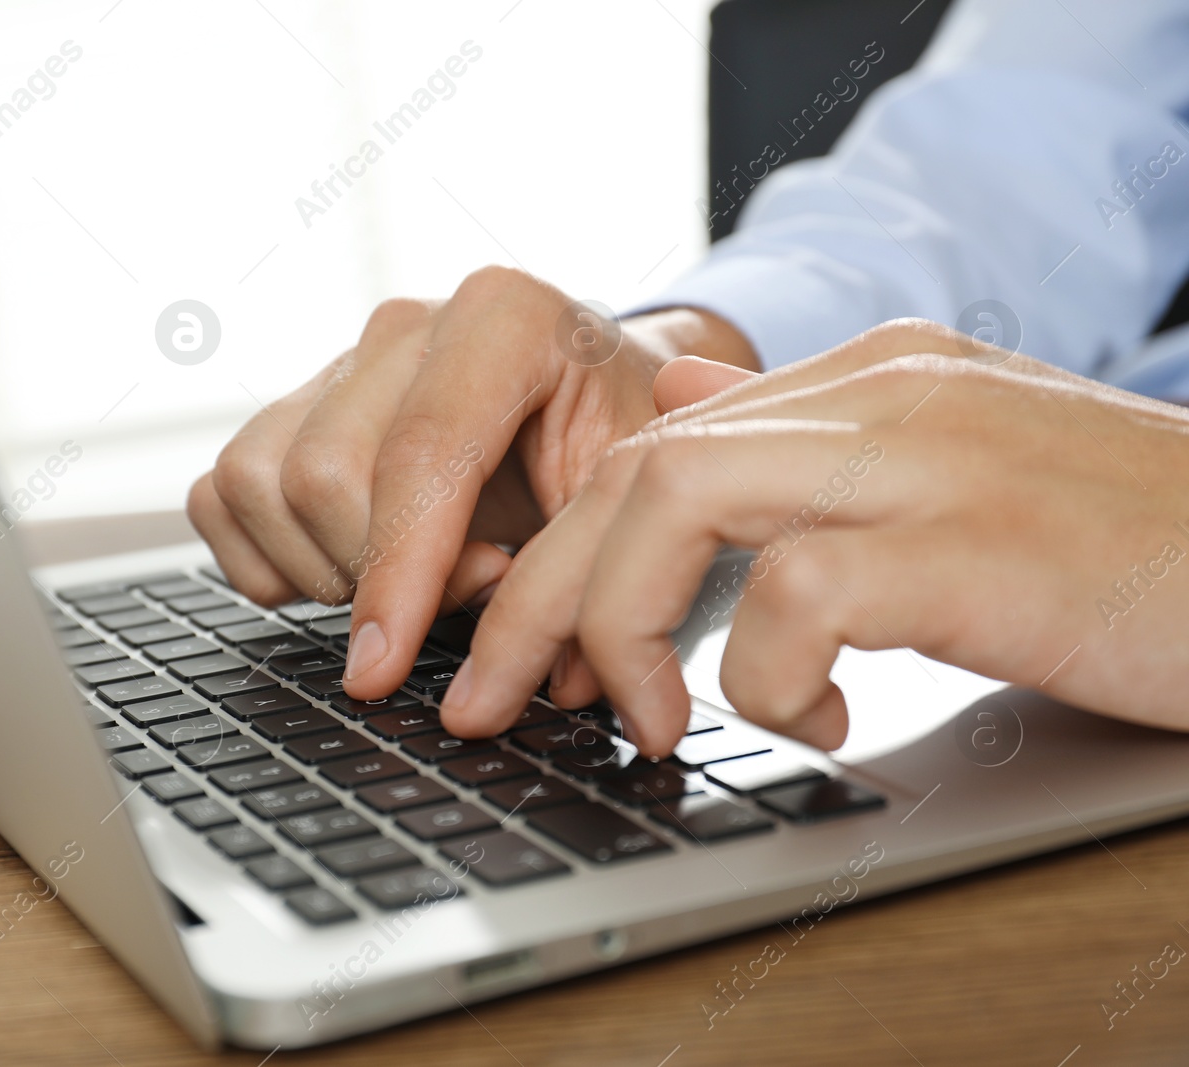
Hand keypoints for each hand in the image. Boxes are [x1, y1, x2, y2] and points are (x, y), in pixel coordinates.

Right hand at [186, 265, 757, 696]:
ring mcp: (339, 358)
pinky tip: (352, 570)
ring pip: (258, 484)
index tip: (386, 668)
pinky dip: (269, 559)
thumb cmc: (617, 445)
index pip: (419, 457)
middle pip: (322, 476)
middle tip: (472, 596)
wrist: (598, 396)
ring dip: (322, 569)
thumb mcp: (625, 501)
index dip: (398, 577)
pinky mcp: (291, 403)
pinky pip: (222, 495)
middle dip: (376, 577)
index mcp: (506, 316)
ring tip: (416, 580)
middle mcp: (406, 324)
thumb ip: (572, 576)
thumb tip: (511, 681)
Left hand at [440, 319, 1188, 754]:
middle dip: (539, 597)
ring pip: (677, 500)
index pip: (651, 443)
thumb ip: (806, 449)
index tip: (519, 658)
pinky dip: (770, 678)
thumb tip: (673, 410)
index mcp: (867, 381)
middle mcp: (882, 394)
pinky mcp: (977, 542)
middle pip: (633, 468)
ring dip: (621, 629)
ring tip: (652, 722)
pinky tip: (828, 726)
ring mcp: (929, 456)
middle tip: (498, 701)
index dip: (559, 553)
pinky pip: (799, 592)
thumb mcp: (950, 480)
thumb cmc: (1124, 553)